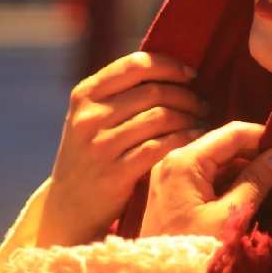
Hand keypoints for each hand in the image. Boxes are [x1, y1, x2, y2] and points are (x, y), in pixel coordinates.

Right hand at [38, 51, 205, 246]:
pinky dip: (184, 140)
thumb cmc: (92, 154)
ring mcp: (100, 146)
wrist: (69, 207)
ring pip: (161, 118)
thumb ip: (120, 93)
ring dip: (189, 118)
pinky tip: (195, 141)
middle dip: (186, 95)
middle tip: (202, 104)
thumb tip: (171, 68)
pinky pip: (161, 147)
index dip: (170, 66)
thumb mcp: (92, 117)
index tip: (191, 75)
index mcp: (85, 94)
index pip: (136, 64)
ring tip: (200, 122)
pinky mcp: (115, 173)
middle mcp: (89, 117)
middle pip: (154, 92)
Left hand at [141, 121, 271, 239]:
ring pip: (215, 159)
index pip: (232, 132)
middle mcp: (173, 158)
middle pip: (222, 143)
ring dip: (243, 166)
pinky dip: (228, 179)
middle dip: (254, 151)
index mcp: (185, 160)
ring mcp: (170, 175)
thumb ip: (257, 180)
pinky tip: (249, 190)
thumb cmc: (196, 251)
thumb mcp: (231, 215)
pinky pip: (205, 175)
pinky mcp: (171, 191)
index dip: (263, 136)